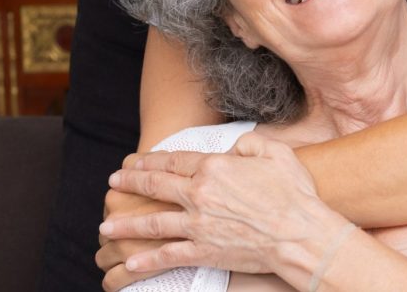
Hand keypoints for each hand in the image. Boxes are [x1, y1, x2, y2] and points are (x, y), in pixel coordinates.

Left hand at [104, 132, 345, 278]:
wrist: (300, 235)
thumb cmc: (294, 194)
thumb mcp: (276, 153)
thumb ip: (250, 143)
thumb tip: (234, 148)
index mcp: (215, 167)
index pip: (174, 160)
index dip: (151, 160)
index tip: (134, 161)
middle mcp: (200, 194)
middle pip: (155, 185)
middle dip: (130, 183)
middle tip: (113, 184)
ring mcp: (199, 225)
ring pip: (153, 223)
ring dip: (126, 225)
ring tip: (106, 226)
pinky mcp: (204, 251)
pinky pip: (168, 255)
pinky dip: (147, 261)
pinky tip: (130, 263)